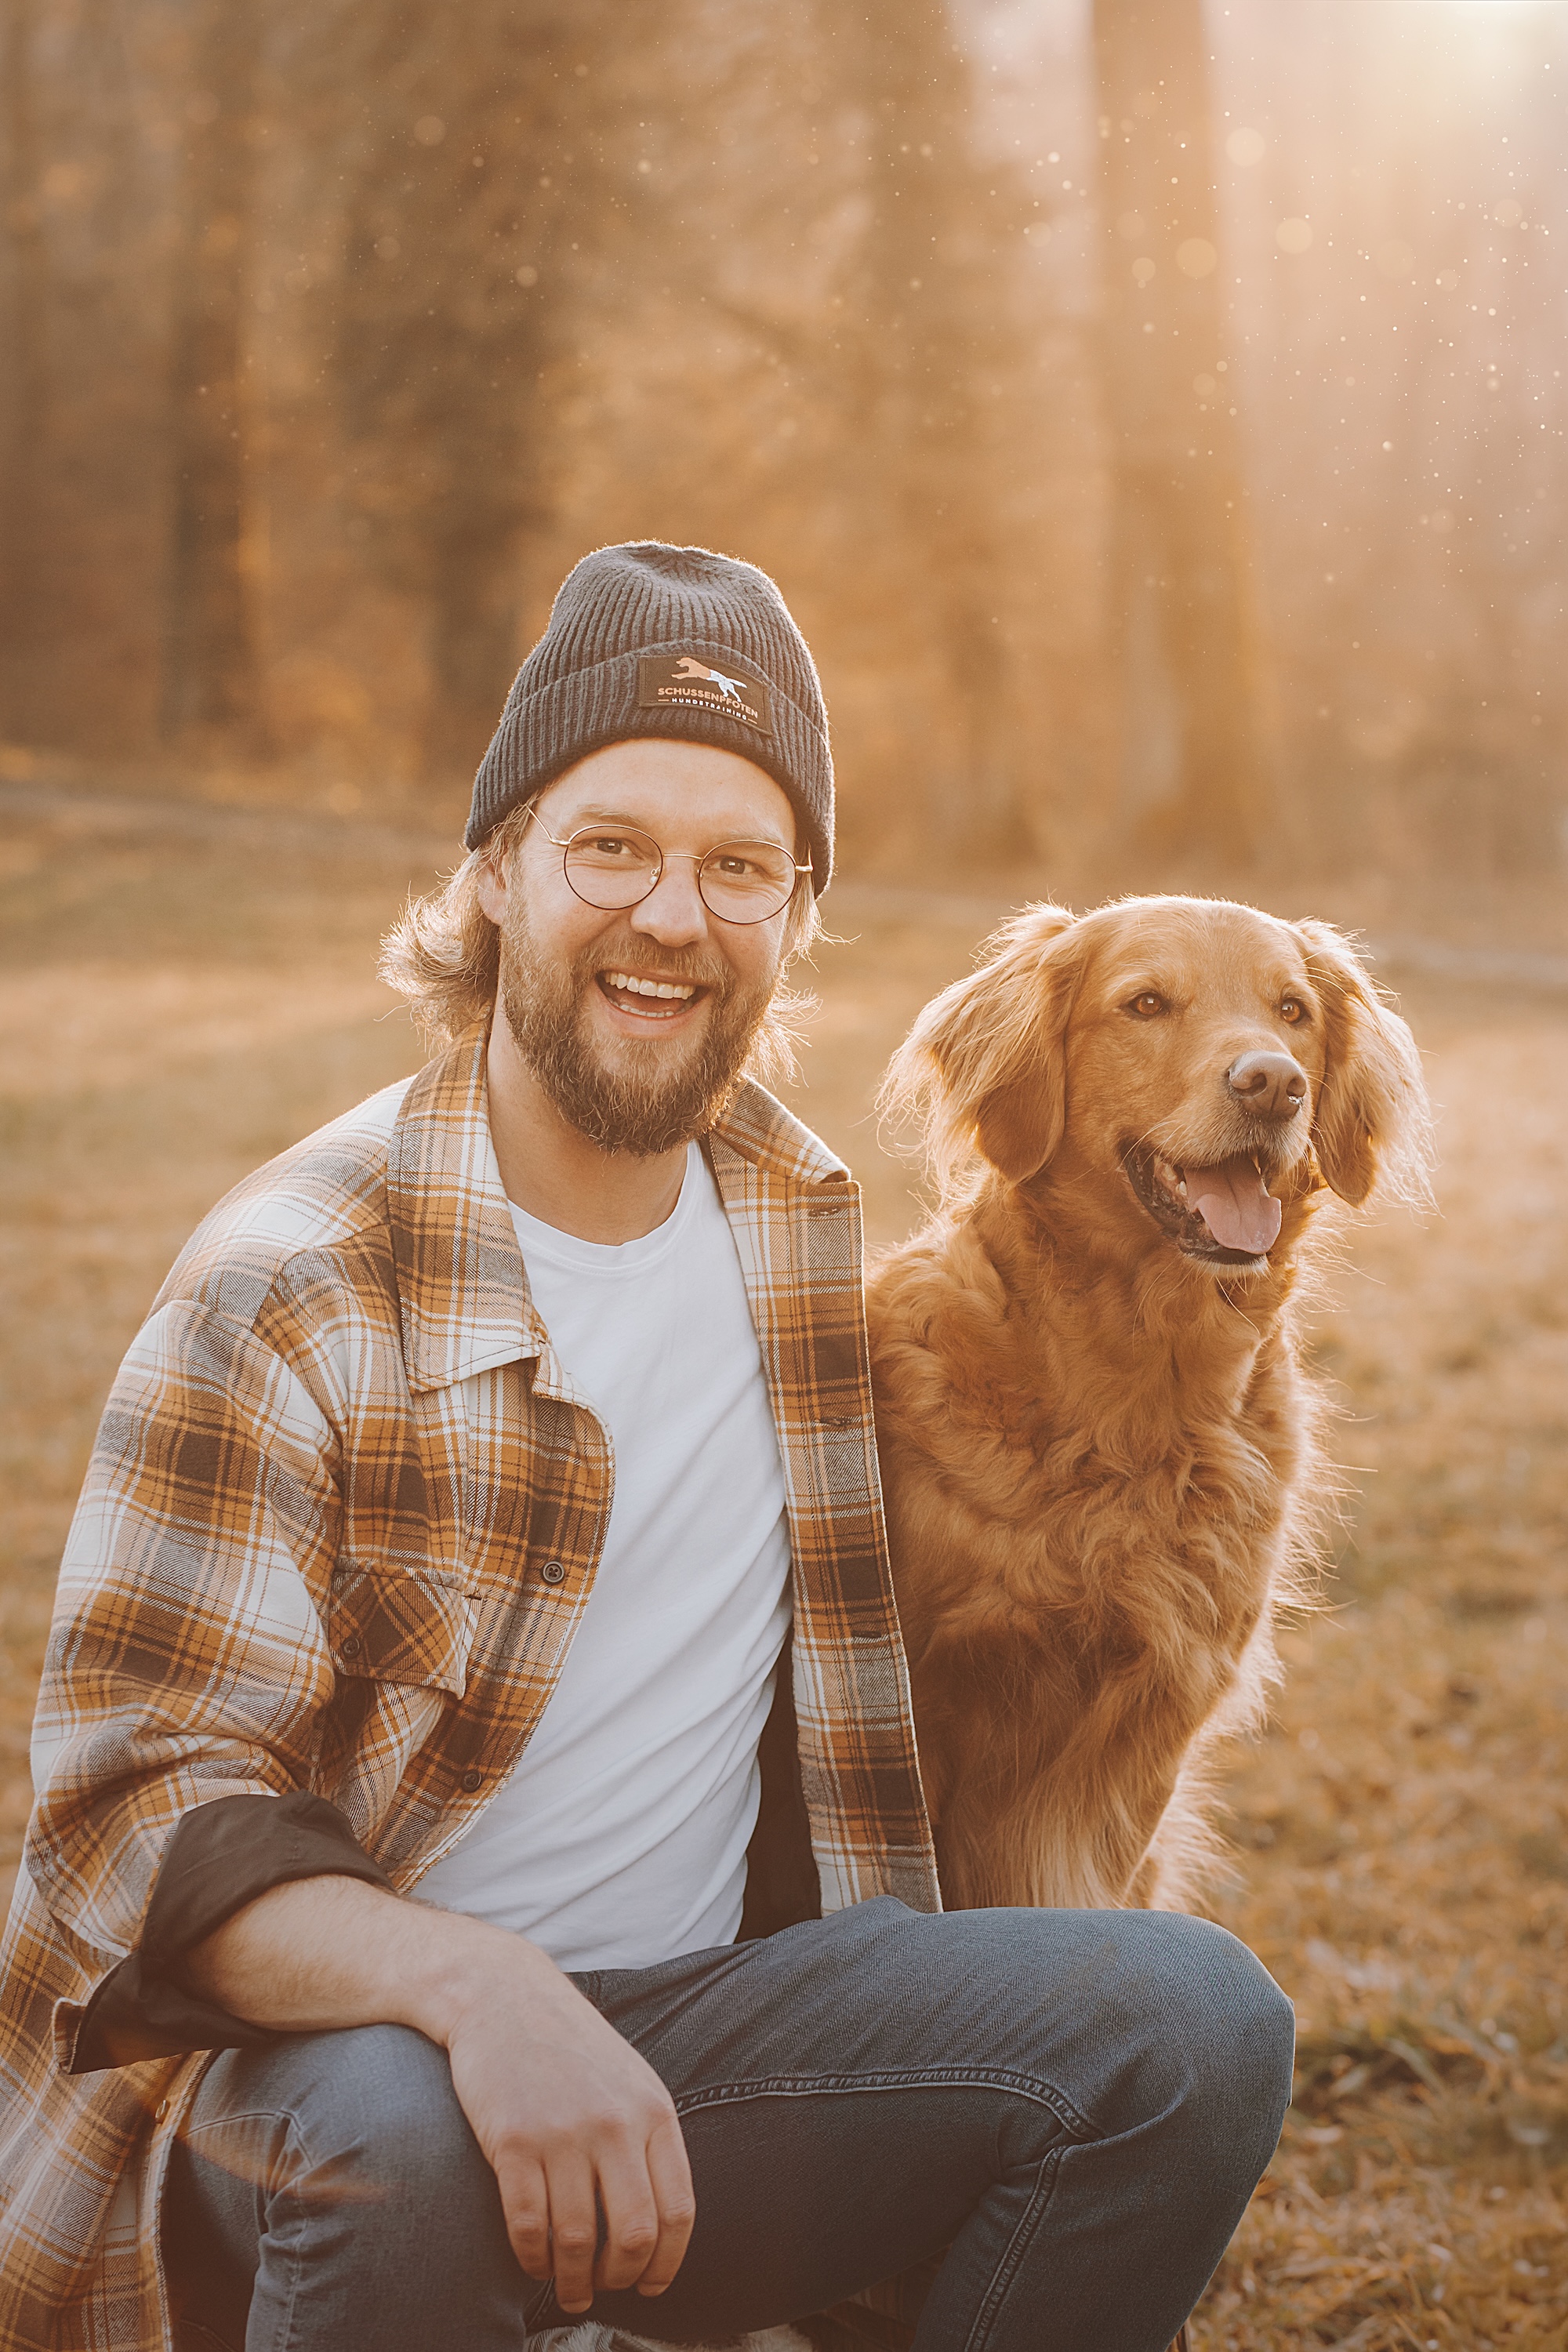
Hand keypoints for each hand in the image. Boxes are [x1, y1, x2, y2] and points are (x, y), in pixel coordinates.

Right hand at [184, 1876, 695, 2316]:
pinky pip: (528, 2226)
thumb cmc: (568, 2047)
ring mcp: (563, 2133)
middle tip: (604, 2288)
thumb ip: (649, 2142)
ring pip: (577, 2241)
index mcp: (654, 2111)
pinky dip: (532, 2259)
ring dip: (572, 2281)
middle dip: (619, 2277)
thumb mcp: (629, 2081)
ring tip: (568, 2288)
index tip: (650, 2285)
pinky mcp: (512, 2141)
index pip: (677, 2211)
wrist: (503, 1996)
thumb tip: (661, 2225)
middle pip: (632, 2235)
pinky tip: (532, 2261)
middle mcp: (615, 2124)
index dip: (666, 2263)